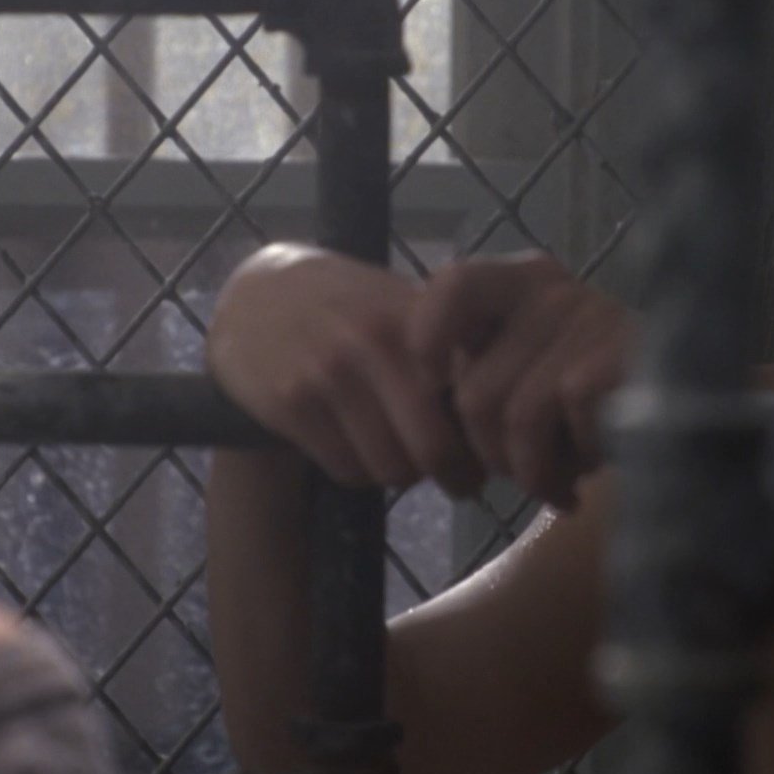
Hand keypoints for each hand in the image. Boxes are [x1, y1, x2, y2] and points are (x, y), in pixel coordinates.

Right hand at [206, 243, 483, 494]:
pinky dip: (360, 471)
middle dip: (456, 476)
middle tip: (464, 482)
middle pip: (434, 449)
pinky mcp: (291, 403)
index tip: (495, 450)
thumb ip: (456, 345)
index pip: (473, 399)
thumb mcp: (405, 304)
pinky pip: (346, 469)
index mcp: (415, 319)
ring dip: (402, 474)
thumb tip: (514, 407)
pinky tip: (360, 447)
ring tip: (405, 458)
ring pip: (389, 468)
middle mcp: (373, 344)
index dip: (489, 436)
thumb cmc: (351, 303)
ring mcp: (328, 375)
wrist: (258, 291)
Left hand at [408, 252, 636, 508]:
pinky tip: (590, 469)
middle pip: (475, 391)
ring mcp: (590, 318)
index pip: (452, 284)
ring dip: (532, 470)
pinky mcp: (620, 356)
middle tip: (521, 473)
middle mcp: (553, 288)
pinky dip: (572, 464)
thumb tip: (419, 409)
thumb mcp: (524, 371)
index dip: (428, 338)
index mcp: (519, 281)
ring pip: (516, 417)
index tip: (436, 386)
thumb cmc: (589, 400)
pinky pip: (563, 422)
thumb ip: (475, 371)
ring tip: (556, 479)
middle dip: (491, 454)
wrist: (685, 415)